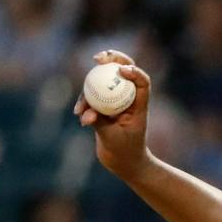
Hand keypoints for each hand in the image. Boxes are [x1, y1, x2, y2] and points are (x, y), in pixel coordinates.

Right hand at [76, 50, 152, 181]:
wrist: (123, 163)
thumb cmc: (125, 152)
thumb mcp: (112, 138)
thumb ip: (99, 123)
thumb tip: (85, 113)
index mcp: (138, 104)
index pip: (142, 82)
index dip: (134, 72)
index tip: (122, 70)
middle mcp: (128, 99)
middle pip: (122, 70)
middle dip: (111, 58)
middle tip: (97, 58)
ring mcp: (115, 101)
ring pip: (102, 82)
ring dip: (89, 89)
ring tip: (82, 109)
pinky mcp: (102, 106)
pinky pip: (91, 97)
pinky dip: (84, 104)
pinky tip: (79, 115)